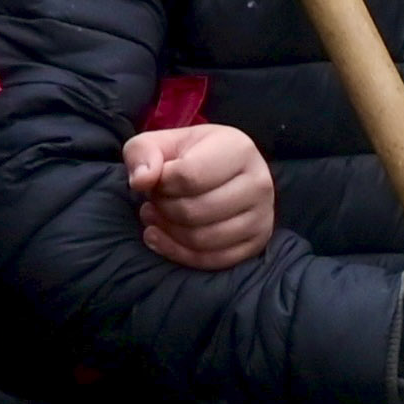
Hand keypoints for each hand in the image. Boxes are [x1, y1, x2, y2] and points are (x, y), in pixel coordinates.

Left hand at [125, 121, 275, 271]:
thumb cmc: (187, 156)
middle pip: (194, 211)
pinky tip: (161, 238)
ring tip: (155, 216)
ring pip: (202, 239)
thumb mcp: (158, 143)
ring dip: (168, 231)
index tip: (156, 181)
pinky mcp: (256, 243)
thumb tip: (141, 181)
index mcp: (239, 149)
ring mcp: (262, 216)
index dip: (161, 184)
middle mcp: (259, 183)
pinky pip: (213, 260)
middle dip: (163, 208)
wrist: (219, 171)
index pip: (189, 176)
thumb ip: (142, 153)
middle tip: (153, 201)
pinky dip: (179, 253)